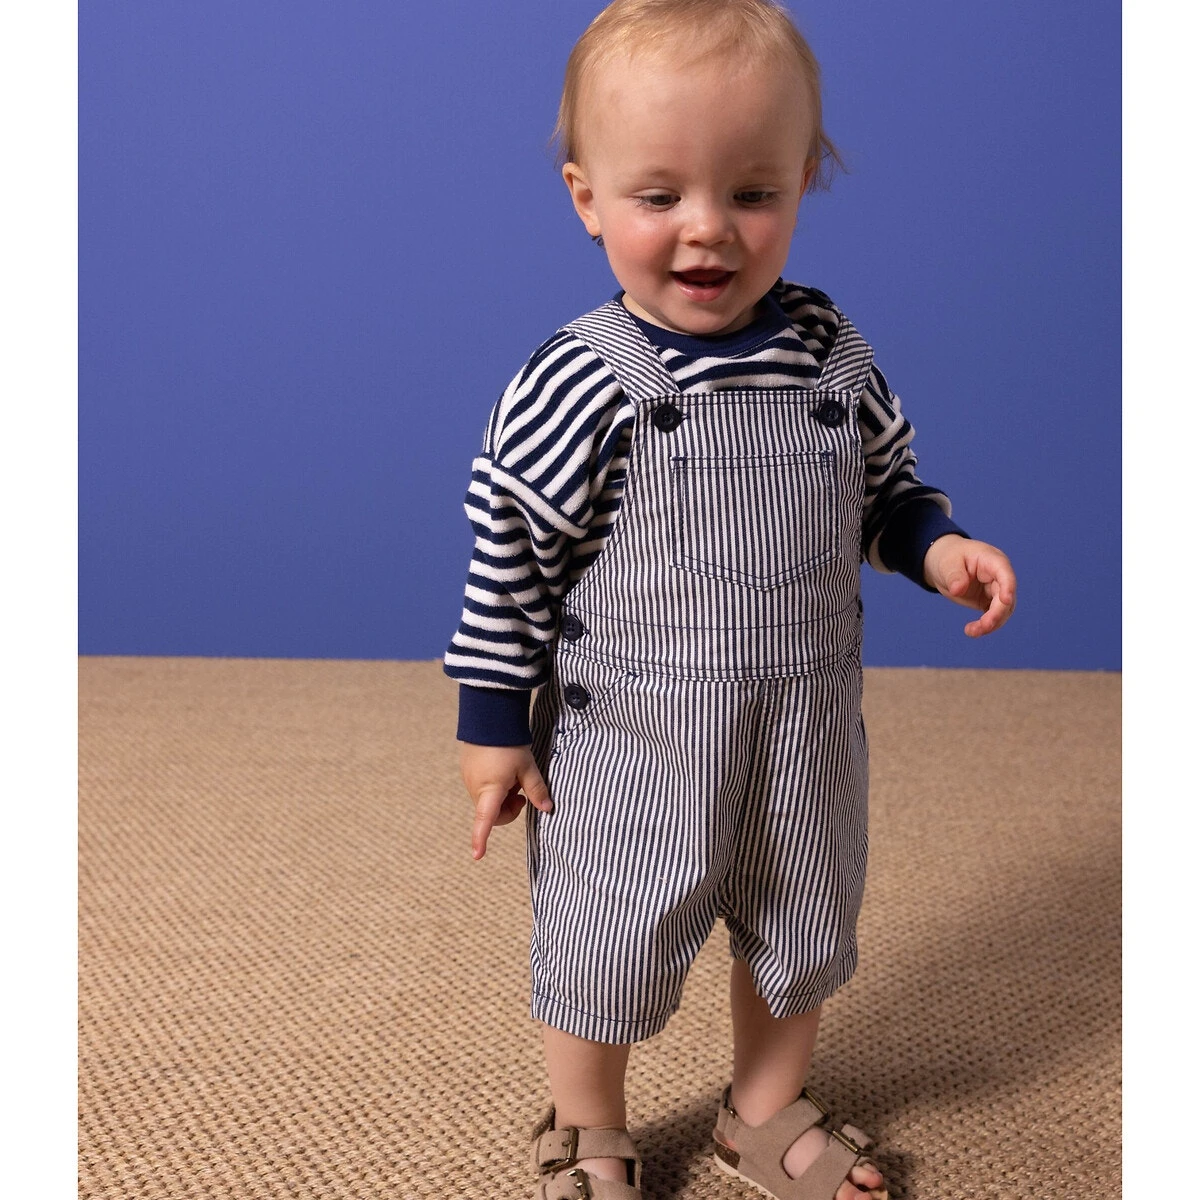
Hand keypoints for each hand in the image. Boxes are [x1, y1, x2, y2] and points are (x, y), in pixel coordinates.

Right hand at [459, 742, 551, 859]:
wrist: (489, 716)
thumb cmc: (509, 743)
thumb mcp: (527, 767)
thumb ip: (537, 790)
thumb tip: (547, 809)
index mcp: (490, 790)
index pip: (484, 820)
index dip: (481, 839)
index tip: (478, 855)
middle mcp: (475, 788)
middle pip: (493, 812)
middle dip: (509, 809)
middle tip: (522, 793)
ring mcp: (469, 779)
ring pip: (489, 800)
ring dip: (502, 796)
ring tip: (513, 775)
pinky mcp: (468, 770)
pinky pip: (482, 787)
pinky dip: (495, 786)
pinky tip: (502, 768)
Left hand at [923, 535, 1016, 636]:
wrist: (944, 563)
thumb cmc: (948, 557)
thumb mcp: (947, 564)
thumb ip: (954, 575)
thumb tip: (958, 589)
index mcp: (992, 560)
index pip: (1005, 573)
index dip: (1008, 587)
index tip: (1006, 601)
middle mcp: (998, 576)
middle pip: (1005, 597)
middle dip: (997, 613)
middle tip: (983, 626)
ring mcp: (995, 589)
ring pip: (1003, 610)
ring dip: (991, 624)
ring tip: (971, 632)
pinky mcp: (989, 601)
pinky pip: (993, 616)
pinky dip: (985, 625)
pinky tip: (971, 631)